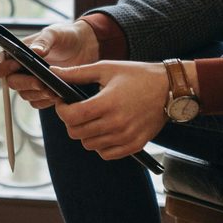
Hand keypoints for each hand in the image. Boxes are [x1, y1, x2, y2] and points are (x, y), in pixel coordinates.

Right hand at [0, 19, 99, 108]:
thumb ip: (43, 41)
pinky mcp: (42, 93)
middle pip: (11, 83)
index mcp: (13, 54)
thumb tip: (35, 51)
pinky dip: (47, 100)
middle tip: (41, 82)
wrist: (84, 47)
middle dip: (26, 83)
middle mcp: (18, 70)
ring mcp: (30, 83)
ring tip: (53, 88)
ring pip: (25, 95)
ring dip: (38, 93)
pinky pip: (38, 103)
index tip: (16, 64)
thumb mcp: (54, 33)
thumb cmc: (64, 36)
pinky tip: (58, 93)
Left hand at [51, 60, 169, 160]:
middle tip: (78, 110)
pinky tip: (105, 130)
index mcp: (107, 103)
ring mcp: (126, 137)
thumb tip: (52, 72)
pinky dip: (100, 145)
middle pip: (76, 133)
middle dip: (71, 121)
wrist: (170, 89)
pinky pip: (106, 154)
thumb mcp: (106, 68)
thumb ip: (77, 73)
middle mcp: (116, 123)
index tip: (64, 103)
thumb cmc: (137, 76)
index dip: (61, 110)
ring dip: (85, 133)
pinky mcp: (135, 146)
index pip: (71, 117)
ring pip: (89, 145)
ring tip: (93, 119)